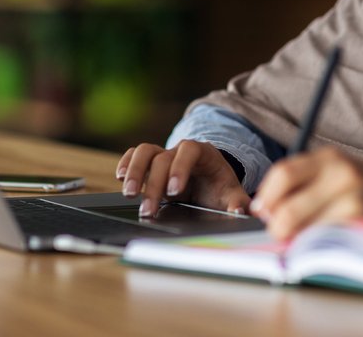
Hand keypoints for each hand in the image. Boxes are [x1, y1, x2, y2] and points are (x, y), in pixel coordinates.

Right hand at [115, 140, 250, 217]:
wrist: (210, 179)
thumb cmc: (219, 186)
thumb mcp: (231, 193)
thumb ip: (238, 202)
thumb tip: (242, 211)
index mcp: (203, 153)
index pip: (189, 151)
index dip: (180, 168)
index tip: (174, 191)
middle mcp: (180, 151)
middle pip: (162, 158)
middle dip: (153, 184)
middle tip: (148, 210)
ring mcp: (163, 155)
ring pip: (144, 151)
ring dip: (134, 171)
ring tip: (130, 194)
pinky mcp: (150, 162)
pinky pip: (134, 154)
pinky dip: (126, 163)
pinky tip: (119, 178)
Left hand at [250, 146, 362, 239]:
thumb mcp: (340, 174)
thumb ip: (307, 184)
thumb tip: (267, 209)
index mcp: (329, 157)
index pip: (282, 173)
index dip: (267, 197)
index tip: (263, 212)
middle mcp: (339, 172)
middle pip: (286, 205)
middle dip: (276, 226)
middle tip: (280, 235)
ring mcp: (352, 198)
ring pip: (303, 227)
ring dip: (296, 241)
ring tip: (304, 242)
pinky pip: (325, 240)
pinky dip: (318, 247)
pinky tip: (325, 246)